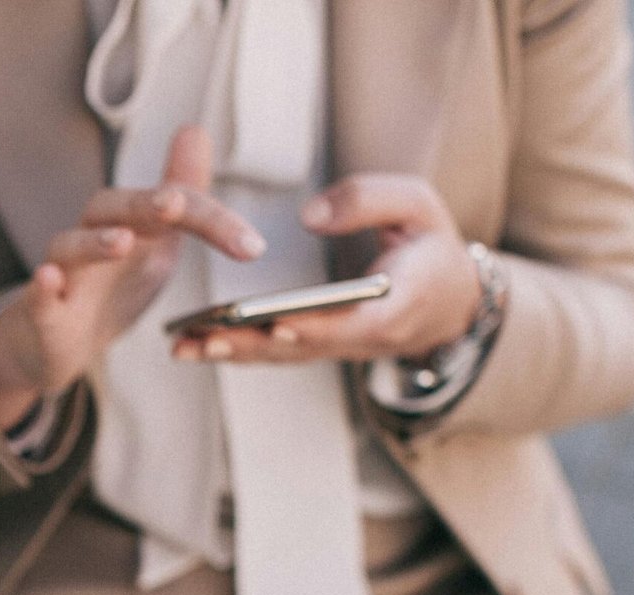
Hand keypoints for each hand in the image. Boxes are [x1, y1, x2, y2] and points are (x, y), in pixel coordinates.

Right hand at [0, 125, 265, 428]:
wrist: (57, 341)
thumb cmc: (110, 288)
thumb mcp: (155, 242)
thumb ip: (182, 194)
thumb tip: (194, 130)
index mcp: (129, 223)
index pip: (170, 205)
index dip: (212, 220)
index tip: (252, 247)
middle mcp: (93, 238)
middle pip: (111, 208)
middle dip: (144, 204)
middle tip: (173, 203)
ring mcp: (64, 274)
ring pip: (69, 247)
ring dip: (95, 243)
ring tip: (122, 243)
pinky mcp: (42, 313)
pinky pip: (36, 296)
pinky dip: (41, 287)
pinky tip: (48, 279)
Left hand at [172, 174, 480, 364]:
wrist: (450, 302)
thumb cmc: (429, 244)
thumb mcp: (419, 205)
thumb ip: (370, 200)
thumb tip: (311, 216)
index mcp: (399, 301)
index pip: (356, 321)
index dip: (319, 326)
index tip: (281, 323)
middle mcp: (365, 335)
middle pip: (305, 346)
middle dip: (255, 344)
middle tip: (207, 338)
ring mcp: (339, 347)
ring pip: (283, 355)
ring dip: (233, 354)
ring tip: (183, 346)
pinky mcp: (319, 348)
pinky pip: (276, 353)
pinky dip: (237, 351)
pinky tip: (194, 344)